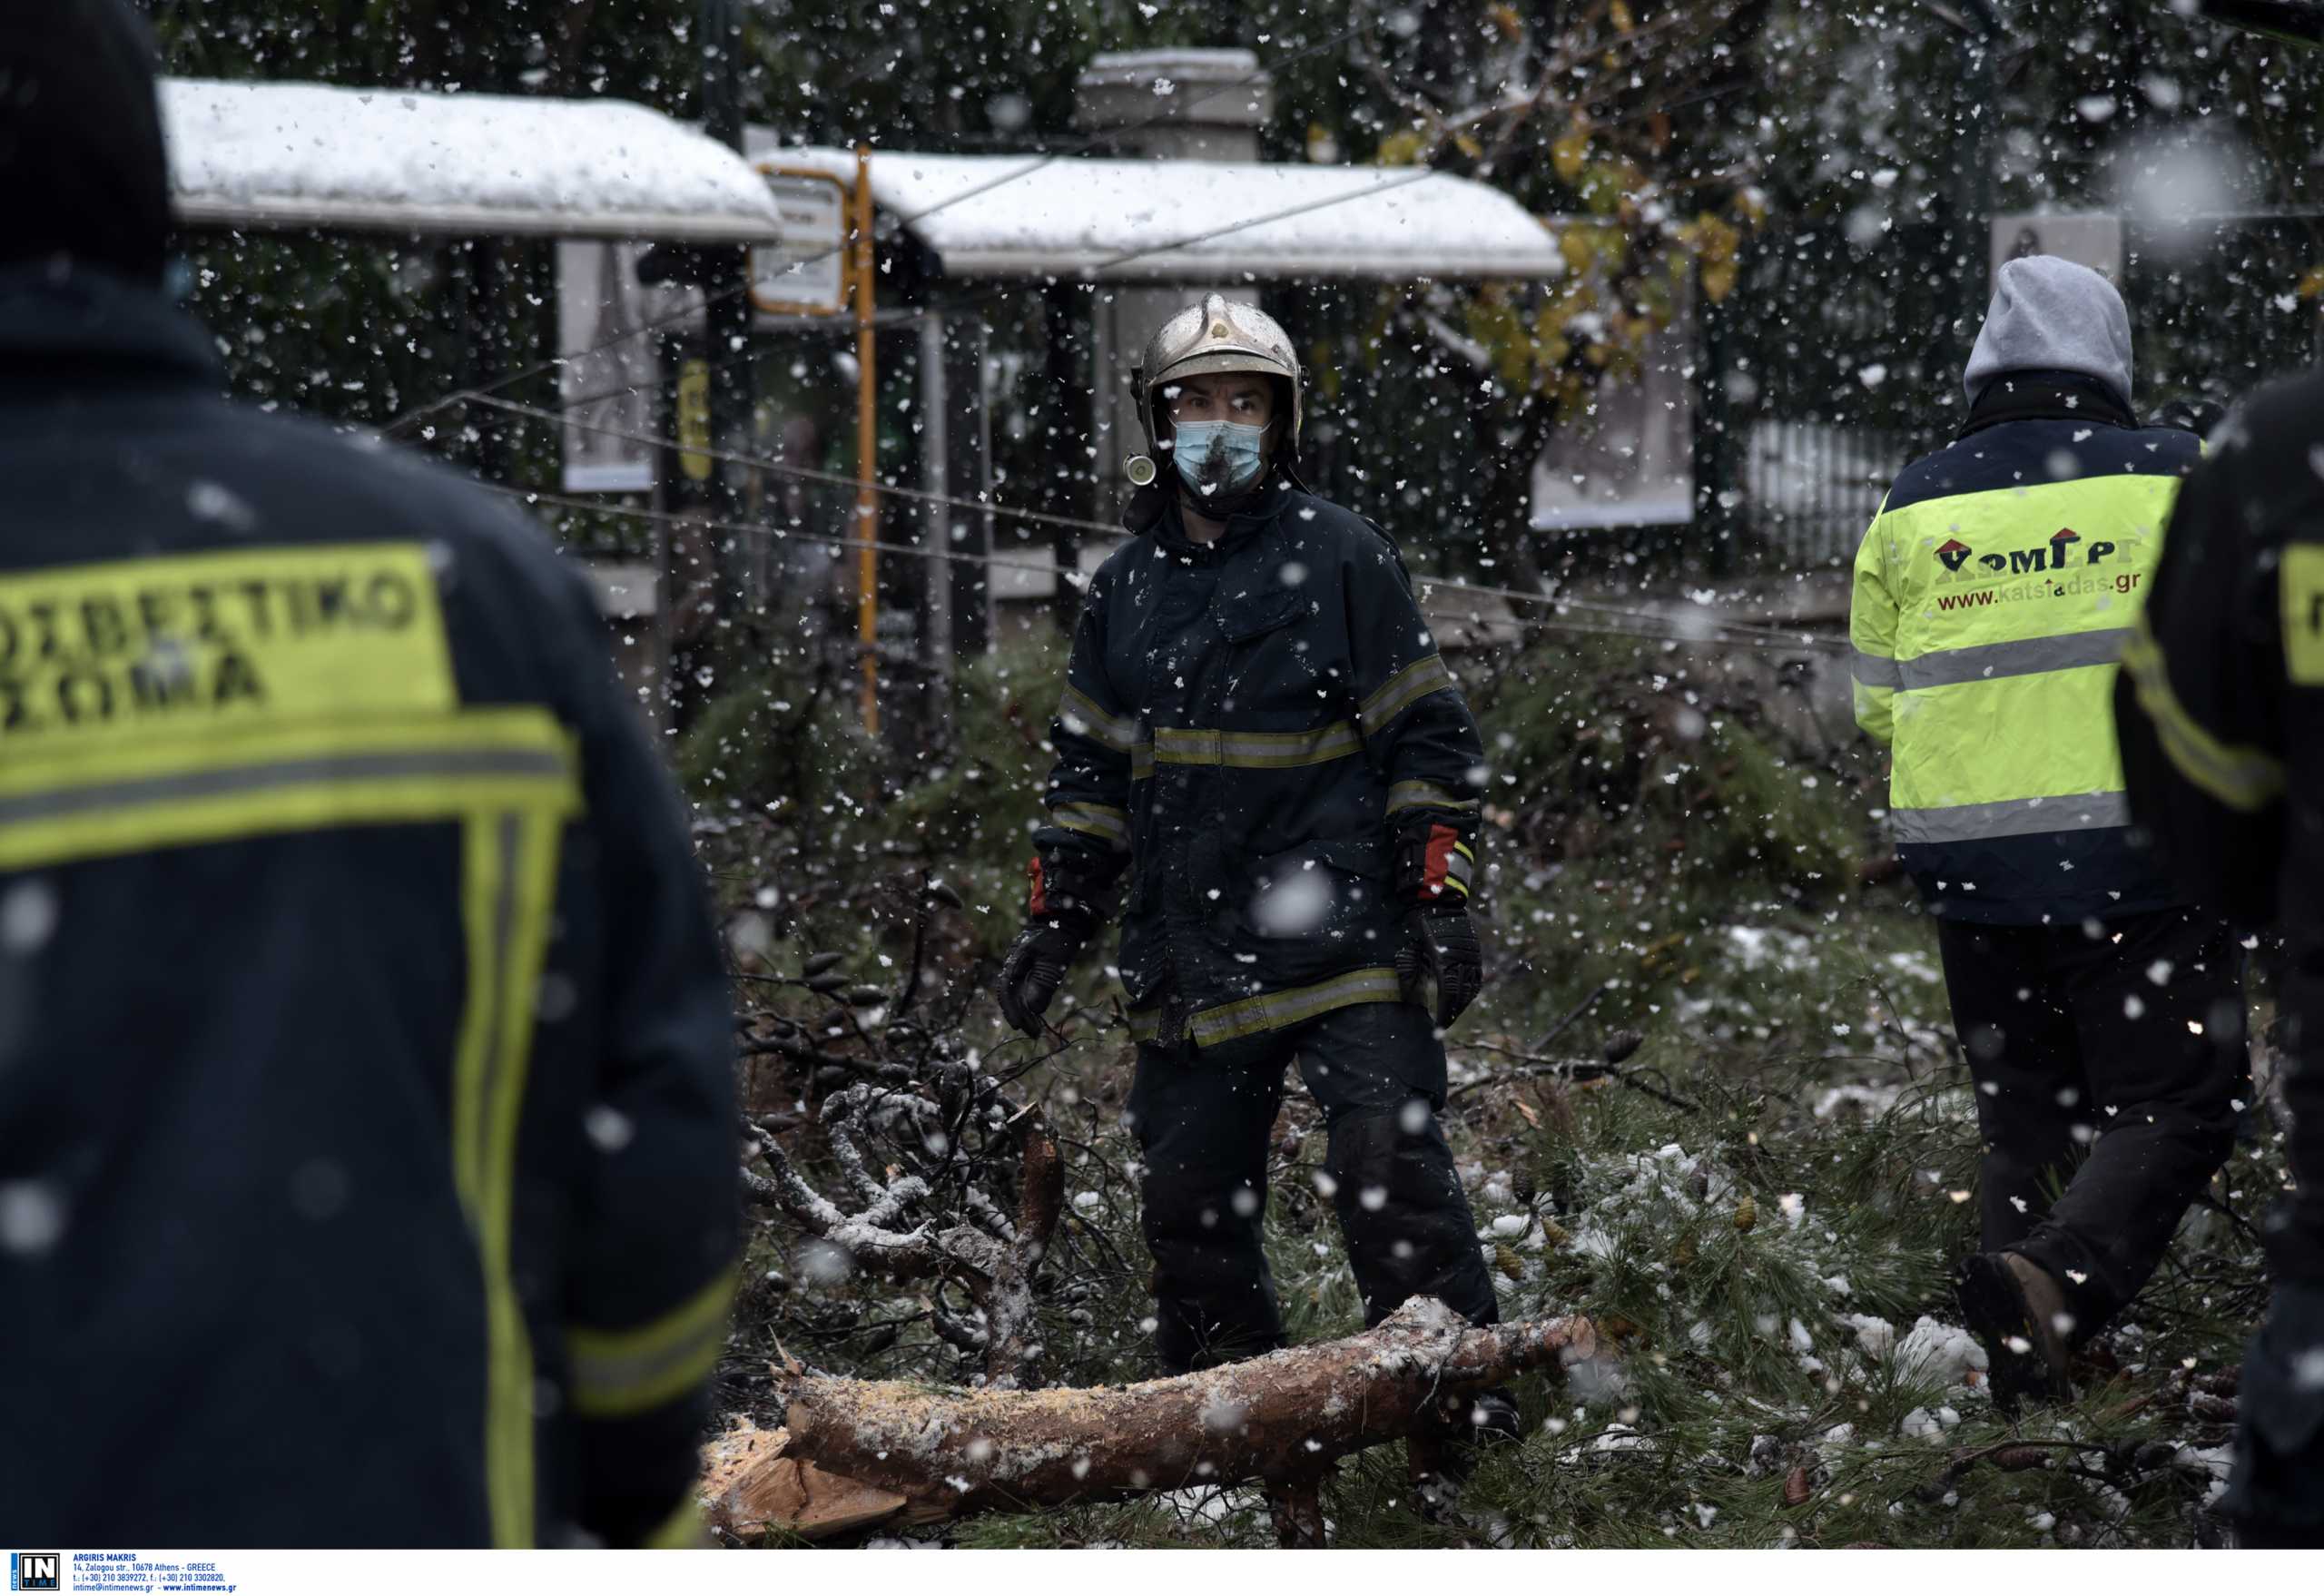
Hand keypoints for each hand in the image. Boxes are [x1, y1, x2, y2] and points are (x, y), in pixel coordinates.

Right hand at [996, 914, 1092, 1036]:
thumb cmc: (1059, 937)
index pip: (1007, 990)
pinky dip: (1028, 1001)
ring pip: (1016, 991)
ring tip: (1034, 1027)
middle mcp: (1013, 963)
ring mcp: (1020, 963)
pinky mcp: (1029, 965)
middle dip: (1019, 1014)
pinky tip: (1036, 1012)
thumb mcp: (1054, 962)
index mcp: (1015, 960)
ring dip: (1024, 1010)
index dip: (1012, 1010)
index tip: (1019, 1027)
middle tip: (1032, 1033)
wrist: (1065, 917)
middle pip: (1010, 993)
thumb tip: (1033, 1009)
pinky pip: (1024, 986)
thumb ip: (1043, 984)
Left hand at [1395, 905, 1480, 1030]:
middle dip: (1454, 1012)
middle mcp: (1463, 959)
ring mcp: (1473, 955)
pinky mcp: (1476, 951)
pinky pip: (1477, 977)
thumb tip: (1408, 995)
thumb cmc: (1420, 923)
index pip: (1449, 994)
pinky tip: (1463, 997)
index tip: (1438, 1025)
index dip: (1445, 1012)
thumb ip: (1409, 970)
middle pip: (1462, 994)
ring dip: (1463, 1003)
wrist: (1439, 899)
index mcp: (1446, 960)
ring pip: (1472, 987)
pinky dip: (1471, 990)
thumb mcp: (1410, 945)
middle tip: (1444, 1025)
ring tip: (1452, 1014)